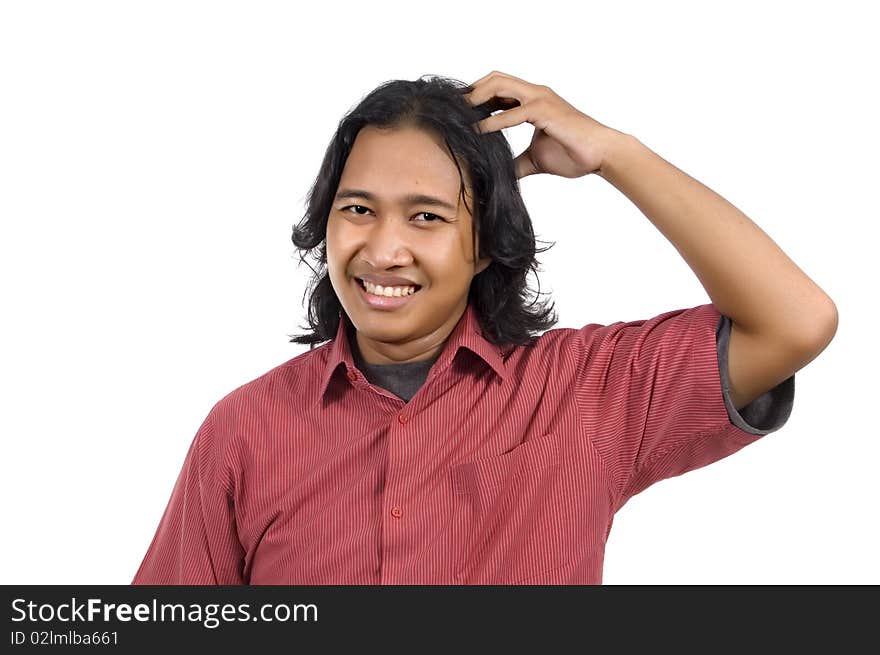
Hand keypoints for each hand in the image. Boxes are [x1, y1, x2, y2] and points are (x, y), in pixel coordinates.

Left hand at [462, 70, 622, 179]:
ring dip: (477, 99)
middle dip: (471, 92)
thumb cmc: (573, 154)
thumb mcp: (535, 160)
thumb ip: (515, 163)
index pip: (498, 88)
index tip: (457, 112)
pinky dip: (494, 121)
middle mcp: (535, 94)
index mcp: (532, 101)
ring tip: (459, 115)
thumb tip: (498, 175)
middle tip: (452, 110)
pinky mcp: (546, 112)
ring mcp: (541, 99)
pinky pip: (514, 113)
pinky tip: (479, 132)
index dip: (476, 96)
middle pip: (495, 79)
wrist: (600, 155)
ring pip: (501, 85)